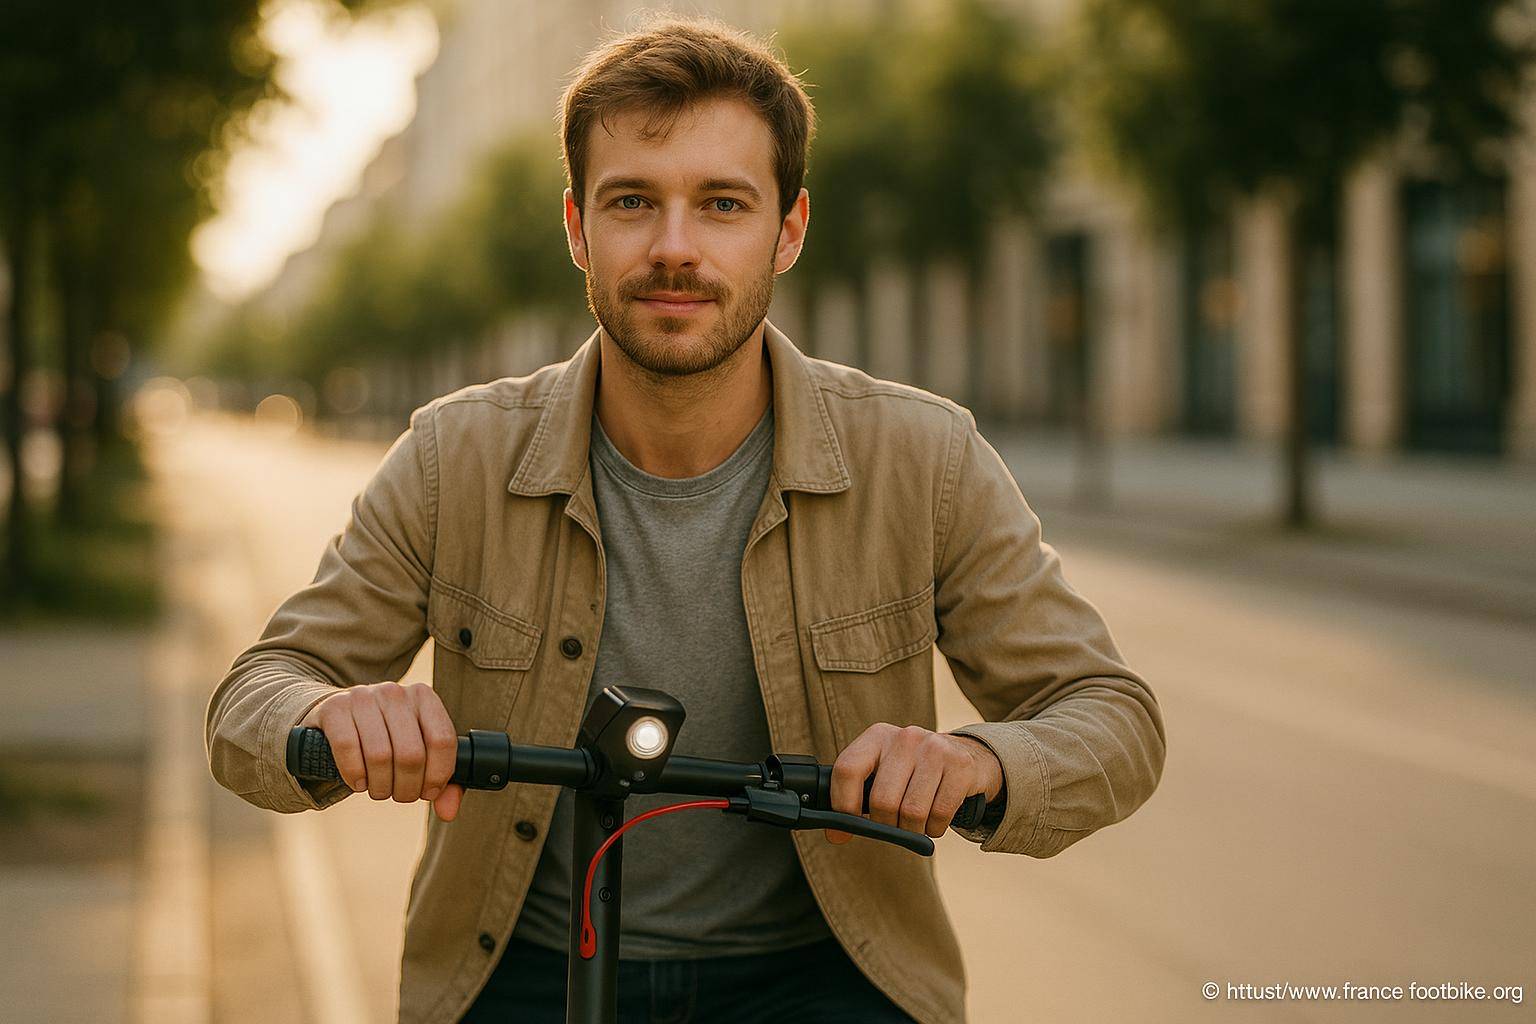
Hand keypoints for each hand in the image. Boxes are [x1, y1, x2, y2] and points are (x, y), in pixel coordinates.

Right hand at [299, 681, 464, 821]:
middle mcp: (395, 693)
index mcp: (424, 697)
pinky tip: (358, 782)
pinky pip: (348, 749)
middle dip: (407, 787)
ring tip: (379, 789)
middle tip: (400, 794)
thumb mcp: (418, 748)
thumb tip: (448, 811)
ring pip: (380, 756)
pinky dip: (355, 775)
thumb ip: (441, 779)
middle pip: (411, 754)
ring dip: (381, 786)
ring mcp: (363, 697)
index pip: (442, 741)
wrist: (339, 714)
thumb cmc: (387, 736)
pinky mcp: (335, 708)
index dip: (438, 775)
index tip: (428, 791)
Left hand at [825, 723, 1002, 844]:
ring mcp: (935, 749)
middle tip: (892, 825)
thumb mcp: (885, 768)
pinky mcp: (960, 766)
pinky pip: (939, 816)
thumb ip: (859, 791)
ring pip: (911, 813)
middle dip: (885, 824)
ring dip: (911, 830)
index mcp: (877, 736)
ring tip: (914, 822)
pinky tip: (934, 819)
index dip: (842, 805)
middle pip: (882, 800)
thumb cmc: (913, 771)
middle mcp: (905, 738)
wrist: (965, 754)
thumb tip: (836, 833)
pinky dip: (934, 829)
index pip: (847, 769)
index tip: (842, 831)